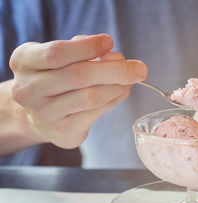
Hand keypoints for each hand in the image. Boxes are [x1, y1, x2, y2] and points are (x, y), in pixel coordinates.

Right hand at [9, 34, 146, 148]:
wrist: (40, 115)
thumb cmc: (55, 79)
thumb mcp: (60, 58)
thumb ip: (83, 53)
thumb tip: (115, 56)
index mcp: (24, 62)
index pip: (57, 53)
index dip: (87, 47)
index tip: (110, 42)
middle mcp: (29, 89)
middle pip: (78, 75)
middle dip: (114, 70)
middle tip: (138, 68)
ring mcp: (44, 113)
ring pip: (90, 96)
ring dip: (117, 86)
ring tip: (132, 79)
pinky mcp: (62, 130)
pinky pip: (95, 112)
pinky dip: (114, 99)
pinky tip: (122, 91)